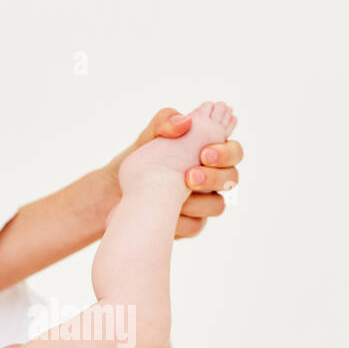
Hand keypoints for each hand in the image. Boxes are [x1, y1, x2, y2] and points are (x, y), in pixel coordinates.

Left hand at [103, 106, 243, 237]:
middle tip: (189, 177)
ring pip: (217, 205)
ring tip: (170, 198)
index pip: (233, 151)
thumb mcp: (146, 137)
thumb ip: (164, 122)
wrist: (115, 194)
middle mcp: (211, 179)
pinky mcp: (190, 225)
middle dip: (215, 177)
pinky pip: (196, 225)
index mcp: (208, 153)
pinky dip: (179, 220)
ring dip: (196, 202)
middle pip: (232, 178)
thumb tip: (185, 122)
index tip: (204, 153)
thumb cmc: (138, 162)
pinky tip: (162, 215)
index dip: (227, 152)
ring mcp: (202, 204)